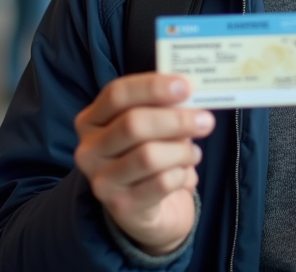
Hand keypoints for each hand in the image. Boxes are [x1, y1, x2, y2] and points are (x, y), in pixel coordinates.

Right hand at [73, 74, 214, 255]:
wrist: (147, 209)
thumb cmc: (150, 153)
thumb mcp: (150, 126)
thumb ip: (162, 107)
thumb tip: (189, 92)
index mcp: (91, 120)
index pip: (116, 94)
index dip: (152, 87)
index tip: (186, 86)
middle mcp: (89, 150)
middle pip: (133, 124)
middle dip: (176, 120)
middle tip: (206, 121)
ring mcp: (102, 181)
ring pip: (148, 156)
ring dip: (182, 151)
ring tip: (194, 153)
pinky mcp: (122, 206)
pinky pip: (161, 183)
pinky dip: (181, 174)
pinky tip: (184, 173)